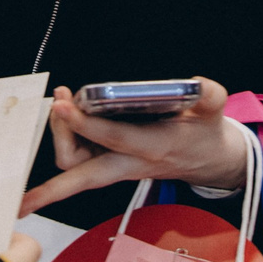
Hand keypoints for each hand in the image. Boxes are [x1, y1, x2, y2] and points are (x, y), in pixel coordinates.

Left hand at [20, 77, 245, 214]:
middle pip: (82, 177)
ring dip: (59, 138)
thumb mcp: (213, 111)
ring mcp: (116, 167)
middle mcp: (129, 164)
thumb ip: (210, 96)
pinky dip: (65, 138)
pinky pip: (77, 160)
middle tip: (48, 121)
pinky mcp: (110, 164)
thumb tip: (196, 83)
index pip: (114, 139)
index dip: (85, 123)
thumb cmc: (204, 133)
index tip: (63, 104)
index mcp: (154, 147)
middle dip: (55, 171)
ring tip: (61, 104)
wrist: (207, 160)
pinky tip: (65, 114)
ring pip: (73, 168)